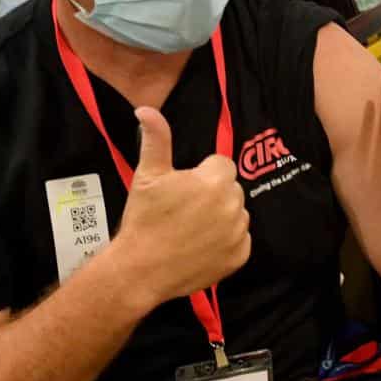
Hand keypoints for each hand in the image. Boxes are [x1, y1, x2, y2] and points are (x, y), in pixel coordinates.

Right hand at [109, 107, 250, 309]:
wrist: (140, 271)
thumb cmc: (144, 220)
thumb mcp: (147, 176)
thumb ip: (155, 138)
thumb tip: (146, 109)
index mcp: (216, 181)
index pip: (222, 165)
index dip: (202, 174)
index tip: (184, 189)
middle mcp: (234, 205)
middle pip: (230, 189)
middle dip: (213, 194)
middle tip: (185, 209)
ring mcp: (238, 233)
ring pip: (237, 214)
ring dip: (221, 217)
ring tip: (191, 228)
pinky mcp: (239, 256)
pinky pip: (240, 240)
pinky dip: (226, 242)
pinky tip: (201, 245)